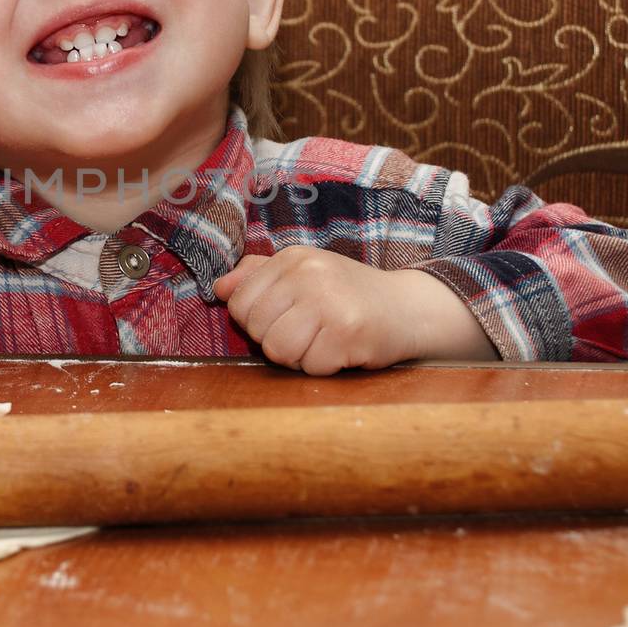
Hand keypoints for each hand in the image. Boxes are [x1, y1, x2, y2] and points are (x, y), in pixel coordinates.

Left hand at [212, 246, 491, 374]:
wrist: (409, 309)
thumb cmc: (349, 294)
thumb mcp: (305, 274)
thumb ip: (259, 277)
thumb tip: (219, 288)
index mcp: (292, 258)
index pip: (239, 303)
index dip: (256, 322)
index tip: (286, 318)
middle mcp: (308, 274)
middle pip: (255, 329)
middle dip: (278, 341)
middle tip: (309, 332)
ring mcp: (327, 302)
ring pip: (278, 351)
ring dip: (299, 358)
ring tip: (322, 342)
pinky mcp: (346, 333)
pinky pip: (310, 367)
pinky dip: (325, 368)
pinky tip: (342, 350)